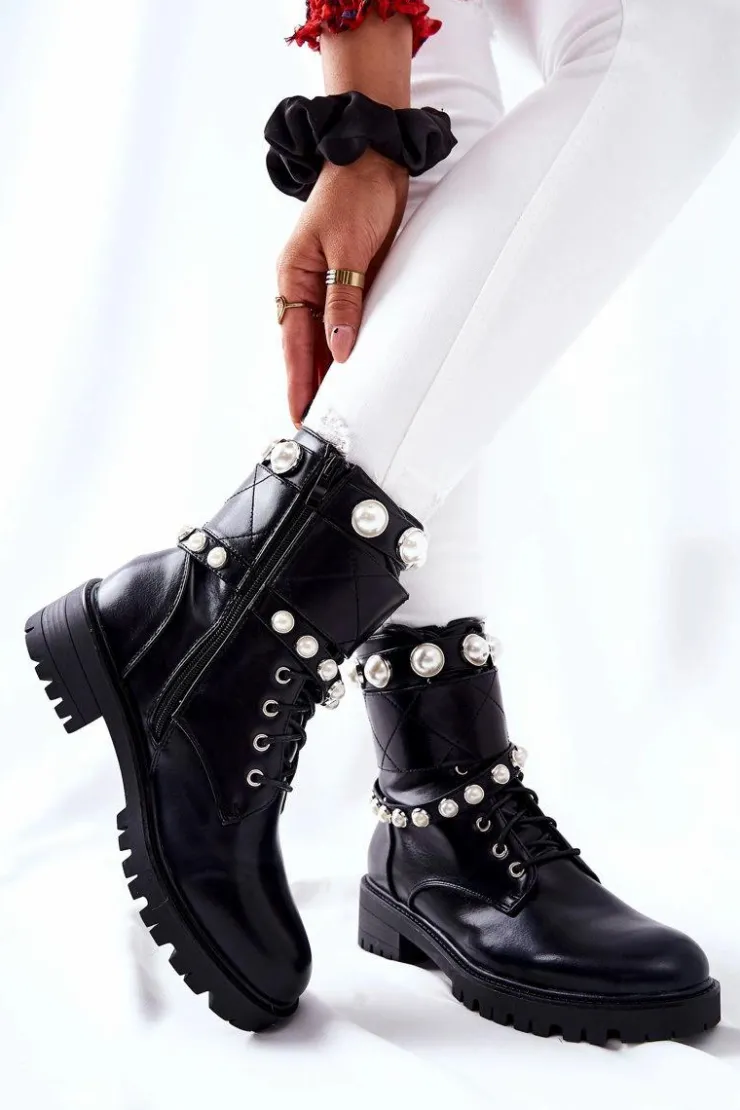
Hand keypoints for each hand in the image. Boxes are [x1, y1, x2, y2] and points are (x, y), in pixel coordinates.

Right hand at [277, 149, 408, 425]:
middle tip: (318, 426)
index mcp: (293, 278)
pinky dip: (344, 348)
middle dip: (310, 386)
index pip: (294, 344)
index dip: (299, 383)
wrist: (374, 158)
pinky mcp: (347, 280)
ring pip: (322, 339)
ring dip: (327, 371)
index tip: (301, 417)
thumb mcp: (350, 250)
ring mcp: (324, 284)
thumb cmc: (357, 195)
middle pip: (304, 348)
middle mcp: (303, 286)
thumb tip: (339, 352)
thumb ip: (344, 301)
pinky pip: (342, 323)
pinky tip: (351, 370)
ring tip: (335, 409)